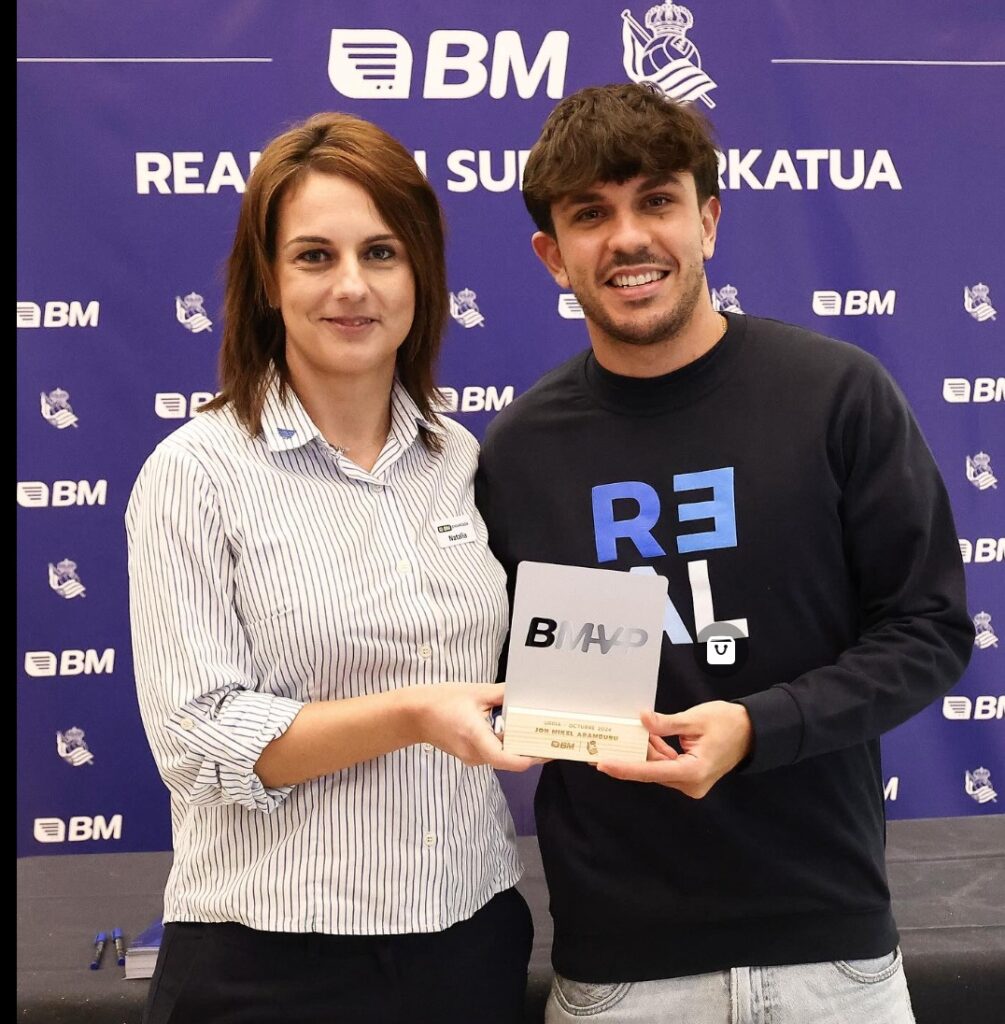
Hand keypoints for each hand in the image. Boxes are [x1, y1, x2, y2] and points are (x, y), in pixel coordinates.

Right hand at [412, 683, 541, 771]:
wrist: (414, 715)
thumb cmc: (442, 701)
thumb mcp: (475, 692)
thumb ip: (502, 693)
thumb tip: (526, 691)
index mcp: (476, 736)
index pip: (506, 759)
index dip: (529, 759)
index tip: (547, 751)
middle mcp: (474, 753)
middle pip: (509, 759)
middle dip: (529, 749)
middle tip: (549, 736)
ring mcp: (470, 758)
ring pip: (501, 757)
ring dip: (516, 746)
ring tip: (535, 731)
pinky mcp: (469, 756)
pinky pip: (492, 753)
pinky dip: (504, 744)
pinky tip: (512, 731)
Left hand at [596, 700, 751, 798]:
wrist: (753, 731)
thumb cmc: (729, 723)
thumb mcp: (695, 719)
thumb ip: (665, 723)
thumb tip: (642, 720)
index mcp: (692, 772)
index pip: (650, 771)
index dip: (624, 768)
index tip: (603, 764)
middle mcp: (690, 783)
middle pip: (651, 770)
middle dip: (629, 756)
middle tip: (603, 746)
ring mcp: (691, 783)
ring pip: (657, 768)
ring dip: (643, 752)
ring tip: (625, 735)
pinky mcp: (690, 777)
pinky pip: (666, 766)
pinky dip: (656, 752)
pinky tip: (648, 737)